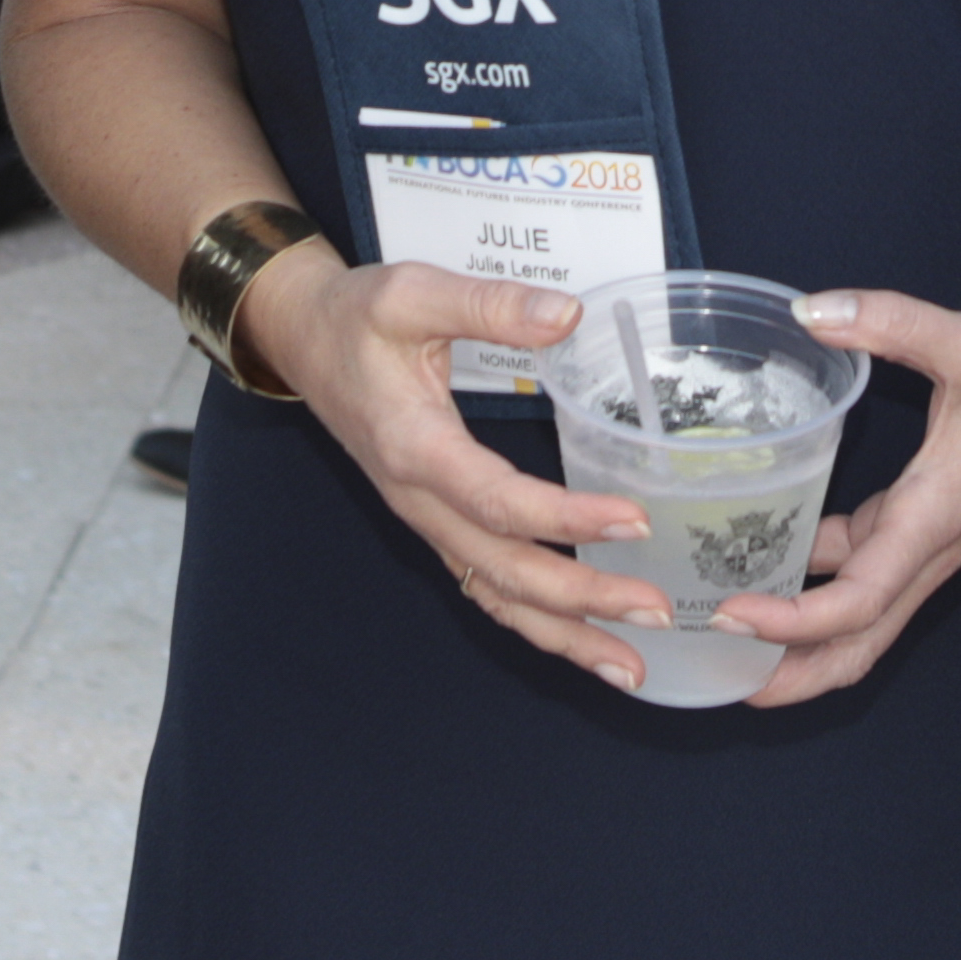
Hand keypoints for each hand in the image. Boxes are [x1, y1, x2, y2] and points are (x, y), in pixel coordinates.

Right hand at [240, 249, 667, 682]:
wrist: (302, 341)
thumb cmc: (356, 318)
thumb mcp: (412, 292)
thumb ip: (488, 305)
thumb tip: (565, 315)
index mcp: (415, 448)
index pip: (498, 500)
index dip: (567, 517)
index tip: (635, 521)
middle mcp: (420, 501)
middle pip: (504, 570)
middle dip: (582, 600)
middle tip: (658, 612)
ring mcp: (428, 521)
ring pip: (495, 596)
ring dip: (563, 634)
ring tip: (632, 667)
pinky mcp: (437, 523)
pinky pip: (487, 586)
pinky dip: (536, 621)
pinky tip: (584, 639)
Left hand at [705, 288, 960, 704]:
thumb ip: (891, 321)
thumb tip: (811, 310)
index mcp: (936, 517)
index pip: (861, 599)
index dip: (795, 620)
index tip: (733, 615)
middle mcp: (931, 545)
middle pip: (862, 642)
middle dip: (795, 674)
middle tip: (724, 684)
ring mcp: (929, 540)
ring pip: (864, 615)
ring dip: (804, 638)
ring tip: (729, 636)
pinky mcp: (925, 522)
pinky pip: (866, 572)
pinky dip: (819, 582)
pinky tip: (769, 560)